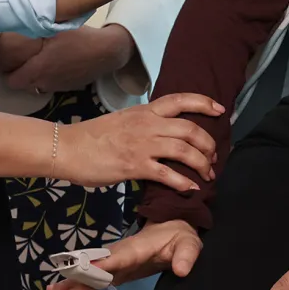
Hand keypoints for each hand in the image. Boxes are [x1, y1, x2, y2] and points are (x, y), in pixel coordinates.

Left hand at [0, 25, 134, 94]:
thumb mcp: (54, 28)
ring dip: (32, 78)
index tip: (4, 62)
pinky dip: (47, 78)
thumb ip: (33, 28)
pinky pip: (50, 85)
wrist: (106, 52)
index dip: (5, 72)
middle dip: (17, 75)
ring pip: (36, 86)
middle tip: (17, 61)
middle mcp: (46, 82)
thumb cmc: (79, 37)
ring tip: (34, 63)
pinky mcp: (68, 87)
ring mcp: (57, 86)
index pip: (12, 81)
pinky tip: (53, 65)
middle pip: (22, 86)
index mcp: (39, 69)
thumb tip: (15, 22)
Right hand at [49, 219, 204, 289]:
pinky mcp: (116, 270)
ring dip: (75, 280)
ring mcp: (117, 262)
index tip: (89, 270)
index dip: (106, 264)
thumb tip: (181, 270)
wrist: (172, 229)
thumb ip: (186, 256)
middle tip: (62, 287)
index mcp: (139, 248)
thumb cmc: (181, 237)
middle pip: (99, 265)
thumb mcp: (190, 244)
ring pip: (93, 271)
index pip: (121, 256)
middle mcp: (123, 254)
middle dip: (81, 276)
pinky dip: (81, 284)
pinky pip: (97, 277)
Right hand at [57, 93, 222, 191]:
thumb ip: (143, 124)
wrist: (67, 148)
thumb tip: (160, 134)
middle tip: (213, 157)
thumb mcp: (122, 121)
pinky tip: (189, 189)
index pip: (180, 100)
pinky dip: (183, 182)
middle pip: (190, 129)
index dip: (204, 103)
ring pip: (184, 150)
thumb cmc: (92, 137)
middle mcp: (147, 124)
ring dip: (201, 163)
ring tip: (206, 174)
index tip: (221, 110)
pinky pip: (167, 174)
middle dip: (208, 144)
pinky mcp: (134, 165)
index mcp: (144, 111)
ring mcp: (142, 145)